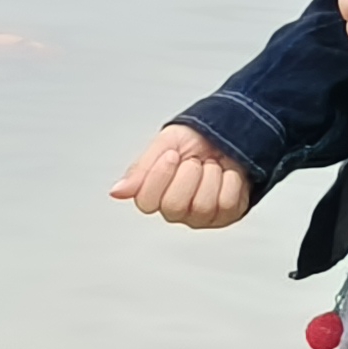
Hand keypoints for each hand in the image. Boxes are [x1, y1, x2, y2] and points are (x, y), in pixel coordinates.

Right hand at [108, 124, 250, 228]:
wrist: (229, 132)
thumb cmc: (195, 140)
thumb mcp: (164, 143)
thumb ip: (140, 169)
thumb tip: (117, 191)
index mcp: (155, 193)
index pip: (146, 201)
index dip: (160, 175)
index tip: (171, 155)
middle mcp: (176, 209)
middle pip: (174, 207)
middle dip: (188, 174)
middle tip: (193, 162)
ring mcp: (201, 216)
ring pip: (202, 206)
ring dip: (211, 176)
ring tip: (210, 166)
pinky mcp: (226, 215)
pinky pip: (227, 204)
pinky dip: (230, 180)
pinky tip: (226, 174)